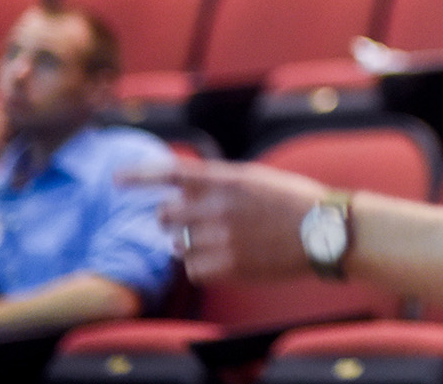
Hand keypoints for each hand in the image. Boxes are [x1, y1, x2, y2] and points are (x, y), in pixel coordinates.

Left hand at [121, 160, 327, 283]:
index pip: (172, 173)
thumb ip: (218, 184)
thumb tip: (180, 192)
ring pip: (177, 245)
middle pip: (166, 215)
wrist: (326, 231)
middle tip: (187, 223)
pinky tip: (225, 259)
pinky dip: (202, 267)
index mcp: (228, 179)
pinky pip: (193, 270)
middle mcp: (219, 207)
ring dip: (188, 244)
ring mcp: (223, 238)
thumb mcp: (256, 179)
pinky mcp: (228, 267)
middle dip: (170, 220)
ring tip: (218, 242)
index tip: (116, 179)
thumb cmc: (295, 203)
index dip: (140, 176)